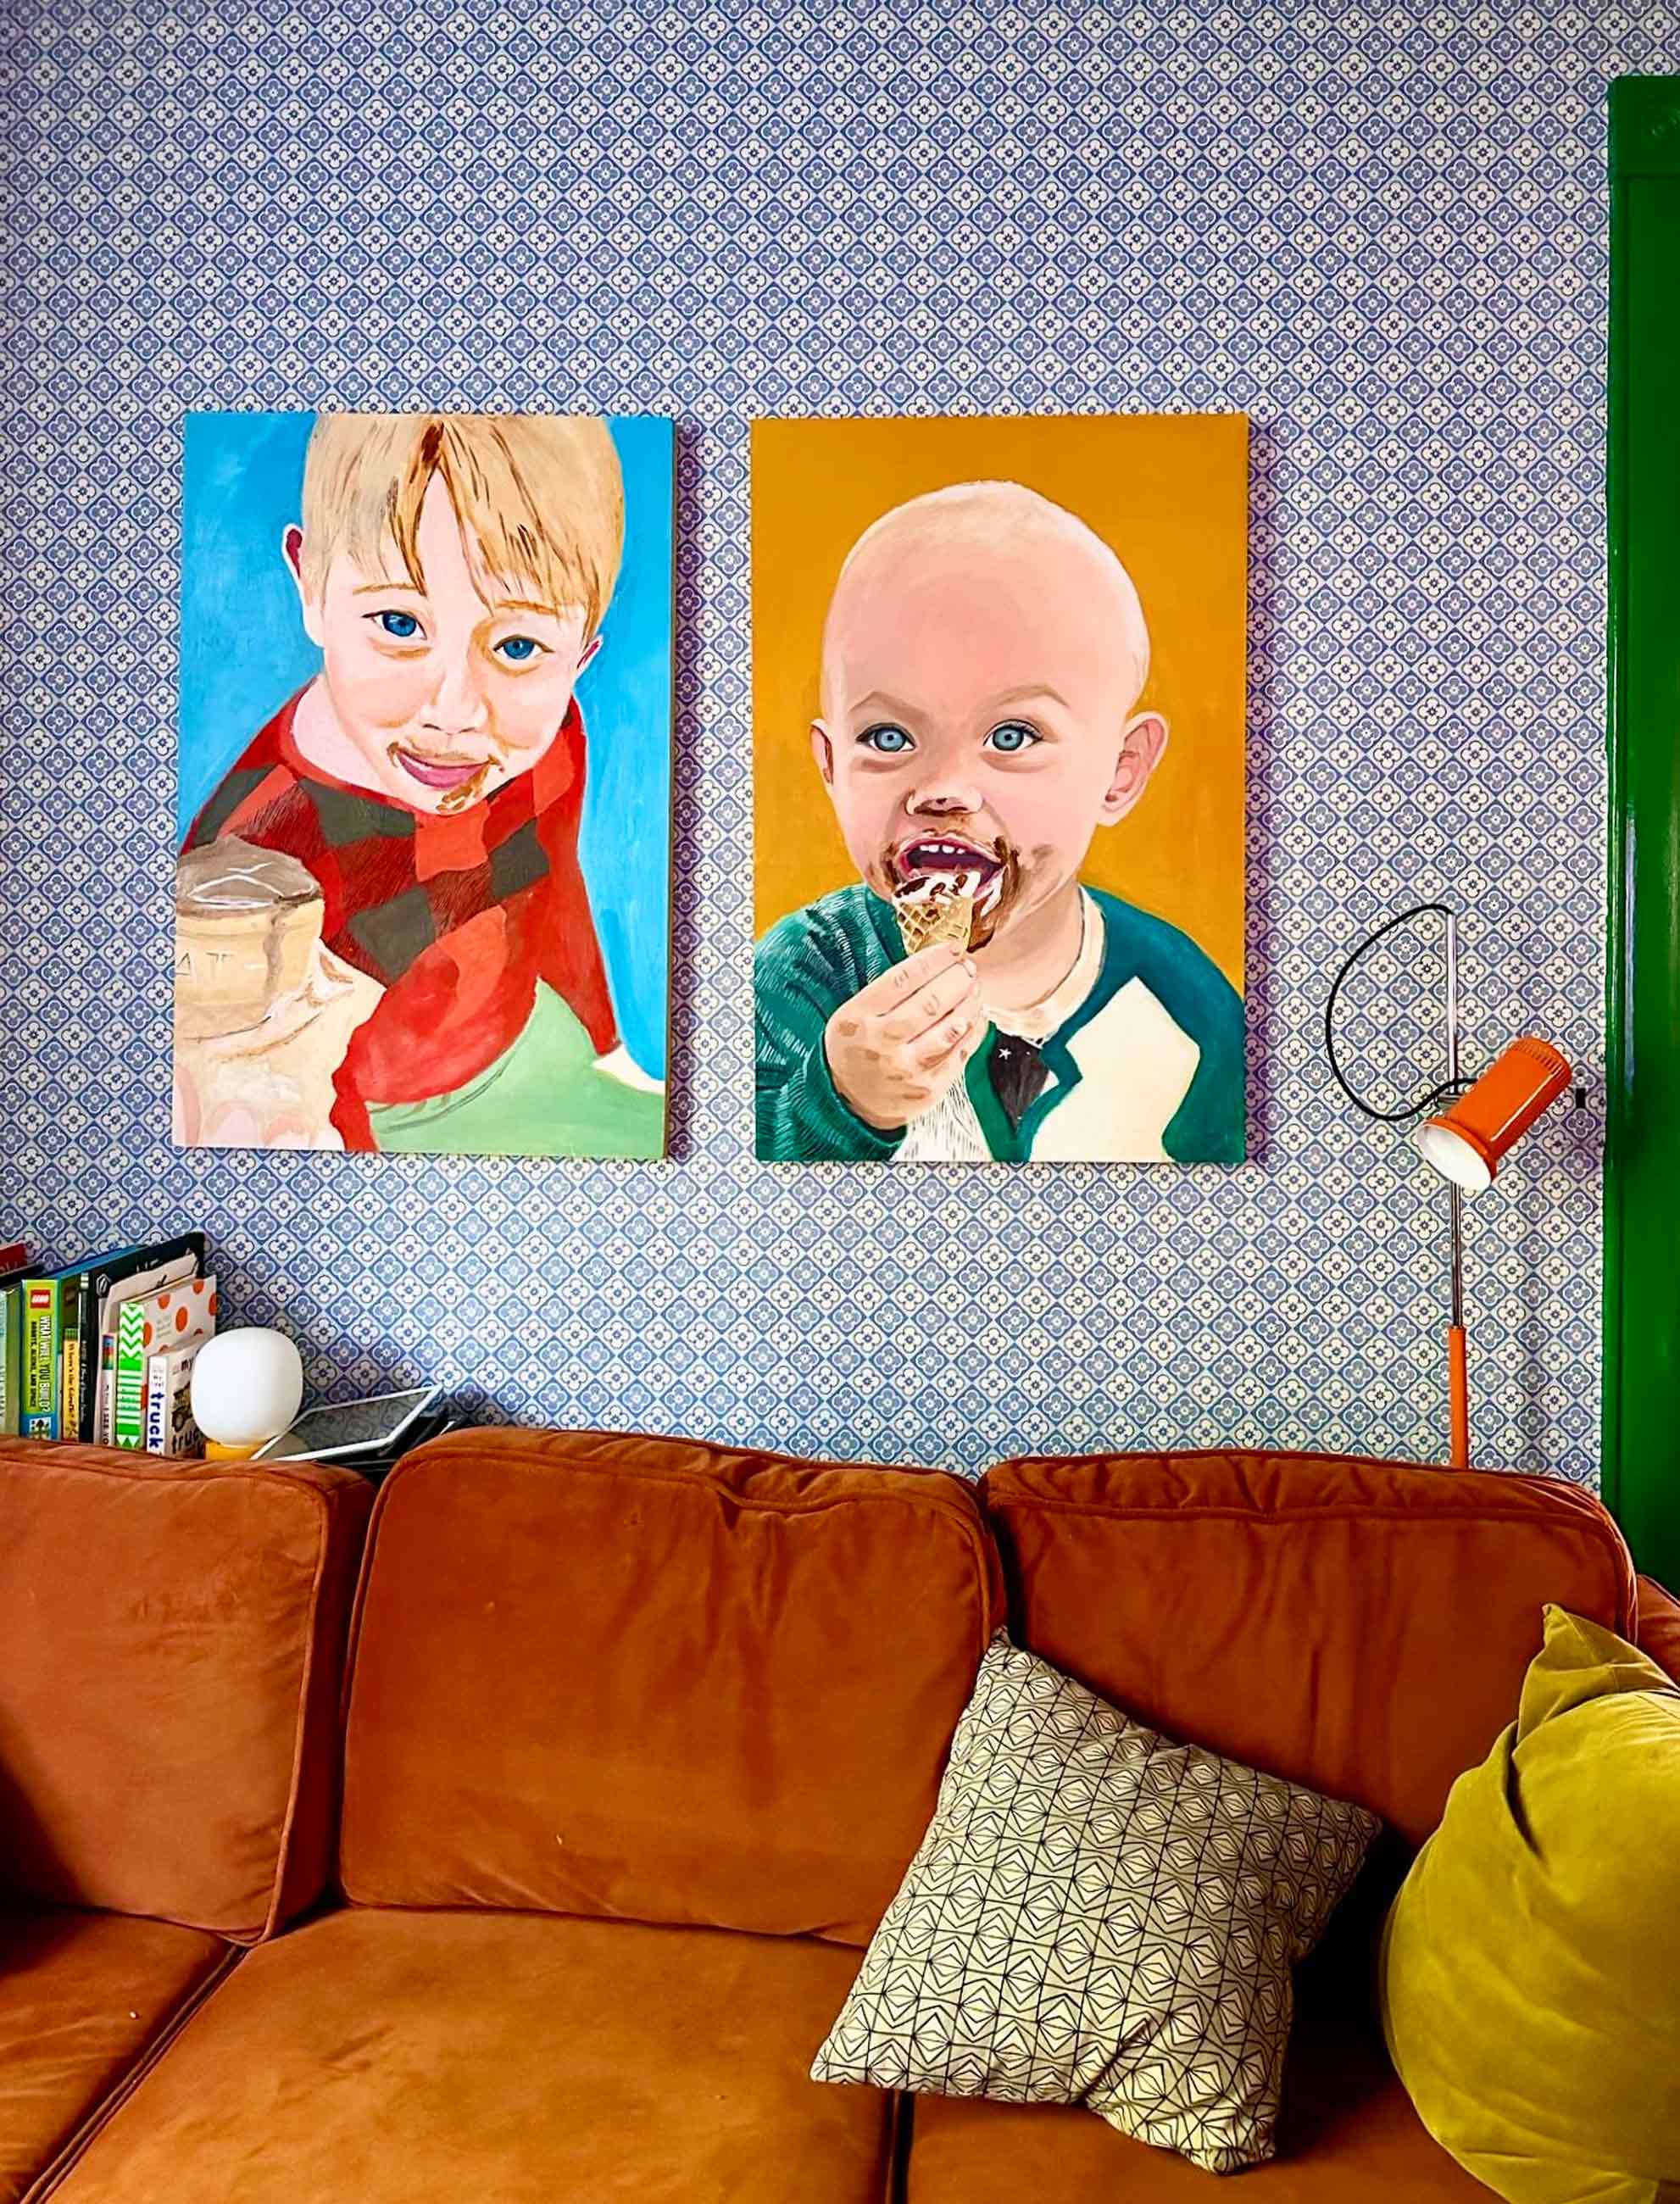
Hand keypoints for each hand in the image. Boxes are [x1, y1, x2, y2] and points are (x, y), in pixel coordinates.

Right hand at [823, 942, 985, 1130]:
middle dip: (958, 978)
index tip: (953, 948)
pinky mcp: (929, 1087)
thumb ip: (888, 992)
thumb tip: (937, 964)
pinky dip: (974, 1030)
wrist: (847, 1103)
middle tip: (967, 968)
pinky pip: (961, 1053)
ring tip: (974, 989)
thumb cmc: (855, 1050)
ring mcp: (908, 1068)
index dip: (935, 959)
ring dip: (970, 1002)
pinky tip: (974, 1016)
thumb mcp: (853, 1014)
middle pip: (932, 1002)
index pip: (904, 979)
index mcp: (860, 1017)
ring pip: (952, 1028)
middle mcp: (883, 1043)